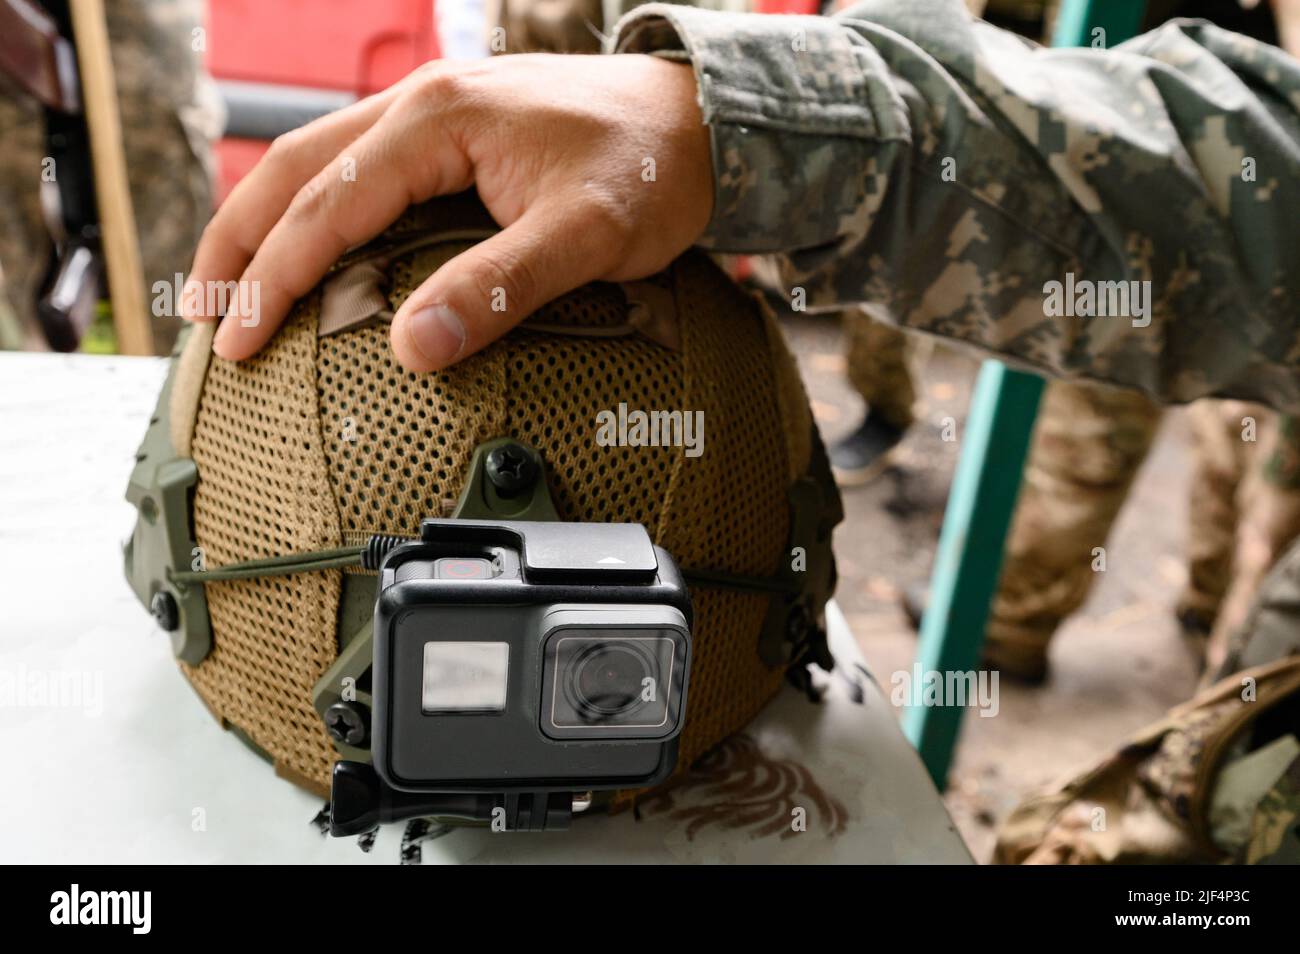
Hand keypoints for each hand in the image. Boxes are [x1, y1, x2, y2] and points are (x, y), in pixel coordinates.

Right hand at [185, 53, 712, 370]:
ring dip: (265, 223)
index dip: (275, 277)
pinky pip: (358, 169)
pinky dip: (315, 212)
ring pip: (317, 164)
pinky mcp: (451, 135)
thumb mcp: (583, 235)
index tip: (240, 343)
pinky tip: (306, 251)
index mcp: (439, 120)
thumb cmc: (649, 168)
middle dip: (238, 244)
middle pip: (294, 171)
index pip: (327, 204)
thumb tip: (411, 348)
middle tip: (203, 318)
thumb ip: (498, 289)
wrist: (698, 122)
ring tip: (228, 288)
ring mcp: (433, 116)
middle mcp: (421, 106)